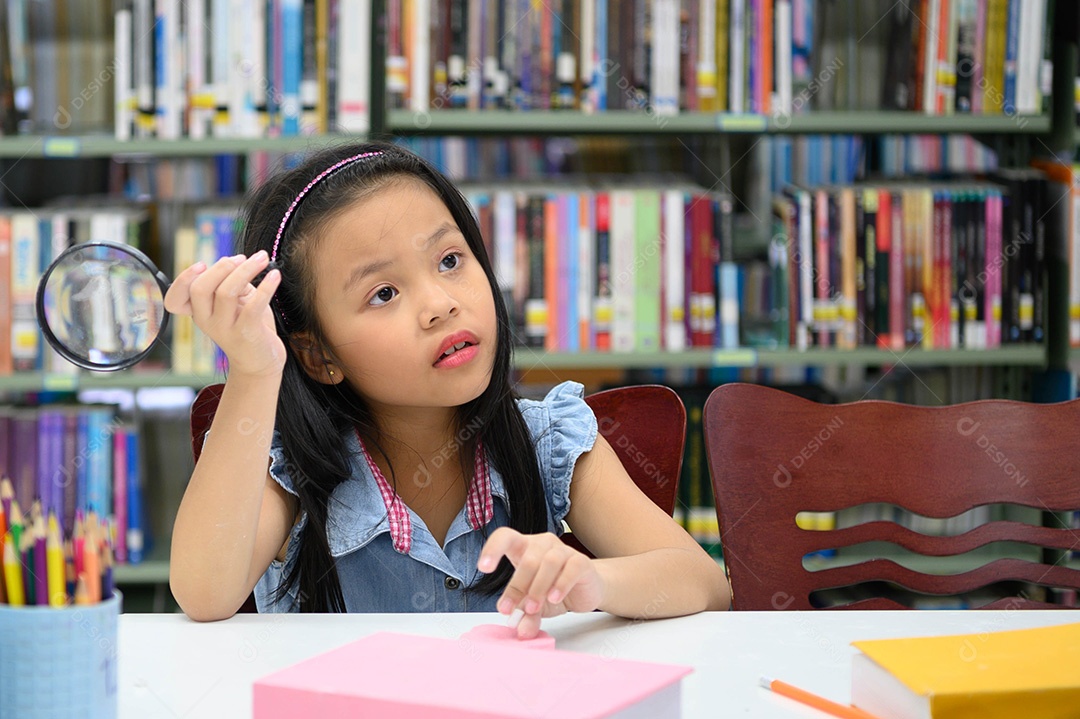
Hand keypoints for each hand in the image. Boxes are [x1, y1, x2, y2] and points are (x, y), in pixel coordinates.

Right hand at [164, 252, 284, 377]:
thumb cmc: (248, 326)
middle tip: (243, 257)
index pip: (175, 299)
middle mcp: (206, 322)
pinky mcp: (246, 334)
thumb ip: (230, 282)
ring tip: (262, 259)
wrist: (261, 362)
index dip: (182, 279)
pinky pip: (253, 306)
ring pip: (226, 292)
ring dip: (246, 270)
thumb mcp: (235, 303)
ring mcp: (225, 329)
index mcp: (199, 312)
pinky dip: (266, 286)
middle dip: (222, 267)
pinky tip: (275, 275)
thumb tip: (236, 262)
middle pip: (201, 288)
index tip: (202, 264)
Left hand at [477, 528, 604, 638]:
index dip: (492, 549)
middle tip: (514, 610)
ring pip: (549, 561)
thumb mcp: (534, 605)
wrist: (584, 591)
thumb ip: (525, 615)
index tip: (483, 568)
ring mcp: (563, 550)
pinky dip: (561, 584)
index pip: (504, 537)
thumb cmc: (553, 590)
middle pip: (528, 559)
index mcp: (523, 548)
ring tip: (533, 608)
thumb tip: (520, 630)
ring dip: (538, 587)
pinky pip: (571, 567)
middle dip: (518, 586)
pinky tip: (554, 598)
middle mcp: (542, 544)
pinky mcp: (581, 561)